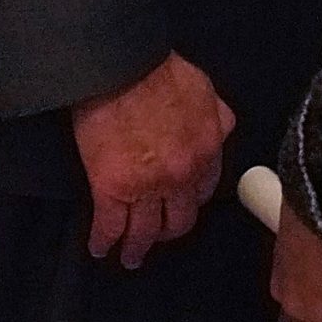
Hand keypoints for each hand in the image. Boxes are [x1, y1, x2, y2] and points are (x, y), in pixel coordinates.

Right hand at [70, 52, 234, 269]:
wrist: (118, 64)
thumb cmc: (158, 69)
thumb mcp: (203, 88)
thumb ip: (216, 115)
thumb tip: (220, 129)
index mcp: (206, 152)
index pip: (202, 191)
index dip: (190, 200)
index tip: (180, 205)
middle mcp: (181, 177)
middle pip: (178, 220)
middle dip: (169, 232)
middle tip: (158, 236)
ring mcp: (146, 187)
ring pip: (146, 231)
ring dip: (138, 247)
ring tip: (131, 256)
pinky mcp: (111, 189)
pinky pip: (110, 225)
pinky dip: (104, 241)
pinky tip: (100, 248)